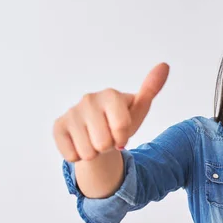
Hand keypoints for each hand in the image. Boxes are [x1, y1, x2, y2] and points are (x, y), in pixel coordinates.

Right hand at [53, 63, 168, 161]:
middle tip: (107, 136)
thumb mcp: (138, 109)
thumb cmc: (119, 122)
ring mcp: (71, 112)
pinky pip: (72, 156)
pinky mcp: (58, 126)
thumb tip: (164, 65)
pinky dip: (79, 156)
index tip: (122, 131)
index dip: (123, 137)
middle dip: (109, 146)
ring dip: (95, 153)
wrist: (97, 134)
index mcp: (110, 95)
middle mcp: (88, 99)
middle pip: (104, 143)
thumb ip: (151, 89)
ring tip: (95, 140)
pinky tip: (81, 143)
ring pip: (88, 152)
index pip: (121, 128)